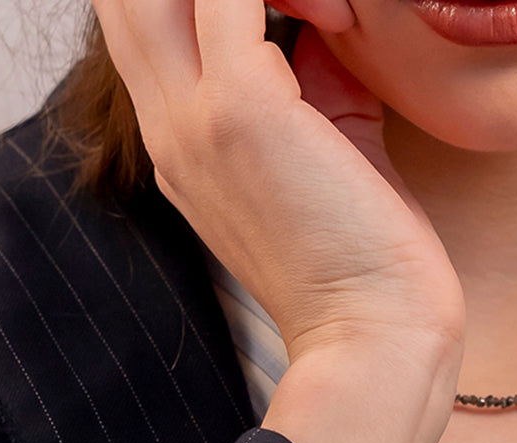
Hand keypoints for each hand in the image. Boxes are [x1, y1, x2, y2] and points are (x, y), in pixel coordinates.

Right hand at [91, 0, 464, 442]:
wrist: (375, 335)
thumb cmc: (363, 255)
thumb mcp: (330, 148)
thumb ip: (313, 77)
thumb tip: (326, 16)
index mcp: (182, 146)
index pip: (141, 25)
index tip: (262, 3)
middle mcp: (170, 129)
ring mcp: (195, 120)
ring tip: (314, 5)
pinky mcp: (241, 110)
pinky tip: (335, 10)